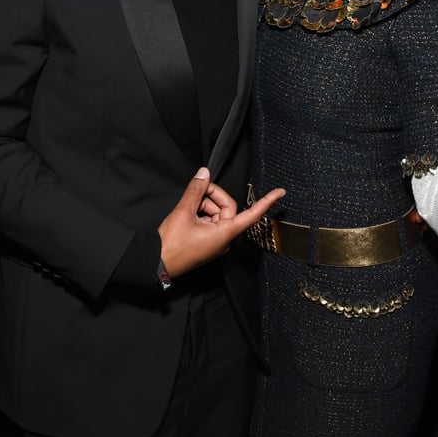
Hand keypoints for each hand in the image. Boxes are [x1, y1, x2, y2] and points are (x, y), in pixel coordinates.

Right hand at [158, 167, 285, 276]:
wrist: (157, 263)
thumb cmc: (172, 246)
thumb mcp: (183, 212)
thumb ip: (196, 190)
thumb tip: (204, 173)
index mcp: (225, 233)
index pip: (252, 214)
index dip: (267, 201)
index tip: (280, 192)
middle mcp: (224, 237)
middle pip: (227, 207)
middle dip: (211, 196)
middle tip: (196, 190)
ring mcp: (215, 240)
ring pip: (215, 212)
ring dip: (202, 204)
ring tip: (186, 208)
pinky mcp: (207, 240)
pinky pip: (209, 220)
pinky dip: (199, 212)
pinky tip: (187, 214)